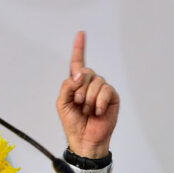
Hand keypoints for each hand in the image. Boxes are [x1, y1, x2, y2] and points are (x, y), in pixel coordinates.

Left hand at [56, 31, 119, 157]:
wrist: (85, 139)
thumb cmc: (72, 122)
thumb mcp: (62, 103)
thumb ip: (67, 86)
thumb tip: (79, 74)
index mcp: (76, 83)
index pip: (78, 62)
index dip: (79, 48)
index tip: (81, 33)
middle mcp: (90, 83)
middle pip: (86, 72)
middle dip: (79, 89)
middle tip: (78, 104)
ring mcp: (102, 89)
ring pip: (96, 82)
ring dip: (88, 99)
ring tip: (87, 111)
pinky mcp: (112, 97)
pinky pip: (106, 91)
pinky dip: (99, 102)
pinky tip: (97, 112)